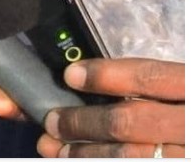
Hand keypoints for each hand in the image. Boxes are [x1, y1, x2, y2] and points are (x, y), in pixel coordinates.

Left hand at [0, 58, 184, 156]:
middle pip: (128, 121)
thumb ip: (164, 86)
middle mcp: (190, 125)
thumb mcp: (189, 86)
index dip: (105, 76)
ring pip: (129, 156)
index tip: (70, 75)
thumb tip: (107, 83)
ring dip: (87, 153)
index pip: (147, 77)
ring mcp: (185, 155)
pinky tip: (84, 161)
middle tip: (52, 122)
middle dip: (83, 122)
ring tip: (58, 150)